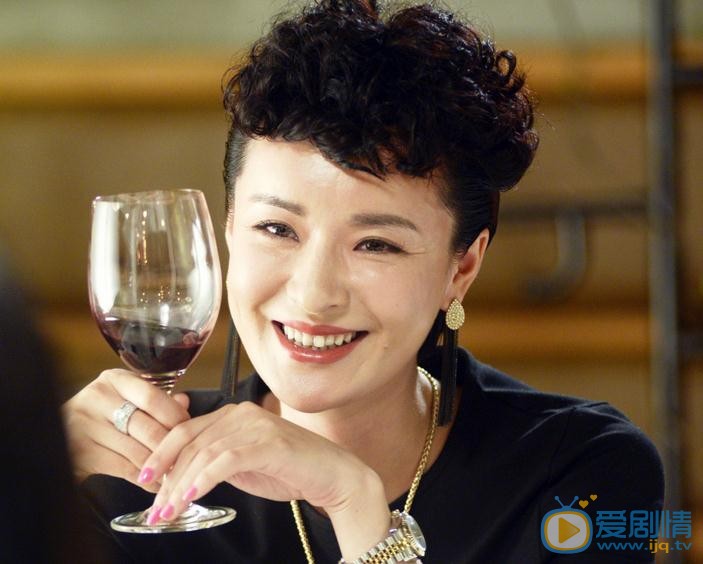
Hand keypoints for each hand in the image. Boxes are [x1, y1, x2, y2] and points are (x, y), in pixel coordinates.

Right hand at [62, 369, 190, 491]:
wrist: (54, 436)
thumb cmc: (102, 416)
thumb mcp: (126, 399)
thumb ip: (156, 401)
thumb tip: (184, 402)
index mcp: (114, 380)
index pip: (153, 397)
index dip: (176, 416)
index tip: (189, 431)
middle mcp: (97, 398)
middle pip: (146, 427)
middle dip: (170, 447)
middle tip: (187, 458)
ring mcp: (84, 425)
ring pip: (137, 451)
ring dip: (160, 466)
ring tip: (176, 473)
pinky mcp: (79, 453)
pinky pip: (123, 469)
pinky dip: (144, 479)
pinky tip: (155, 484)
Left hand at [141, 402, 390, 557]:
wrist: (332, 475)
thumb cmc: (289, 470)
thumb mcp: (243, 464)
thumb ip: (216, 460)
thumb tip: (179, 475)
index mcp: (233, 414)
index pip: (185, 430)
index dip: (160, 454)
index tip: (143, 479)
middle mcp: (242, 413)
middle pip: (190, 442)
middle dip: (166, 478)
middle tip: (154, 509)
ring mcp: (256, 426)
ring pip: (204, 453)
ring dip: (180, 486)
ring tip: (168, 513)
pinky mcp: (268, 443)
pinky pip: (226, 460)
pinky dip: (204, 479)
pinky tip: (191, 498)